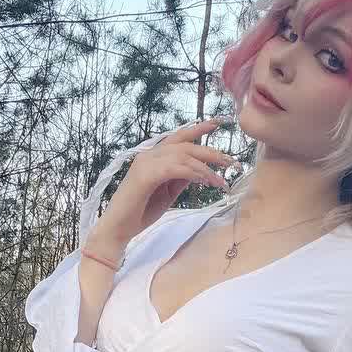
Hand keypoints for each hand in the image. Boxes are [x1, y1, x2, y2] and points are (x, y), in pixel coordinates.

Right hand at [97, 117, 237, 245]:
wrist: (119, 228)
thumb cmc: (141, 211)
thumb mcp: (168, 192)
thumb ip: (181, 178)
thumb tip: (200, 170)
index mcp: (154, 156)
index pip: (180, 137)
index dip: (199, 128)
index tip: (219, 123)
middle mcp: (150, 155)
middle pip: (186, 145)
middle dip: (211, 153)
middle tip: (232, 163)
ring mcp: (146, 163)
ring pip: (183, 156)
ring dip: (206, 168)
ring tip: (221, 181)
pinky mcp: (145, 175)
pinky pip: (174, 169)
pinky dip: (192, 173)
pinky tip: (204, 181)